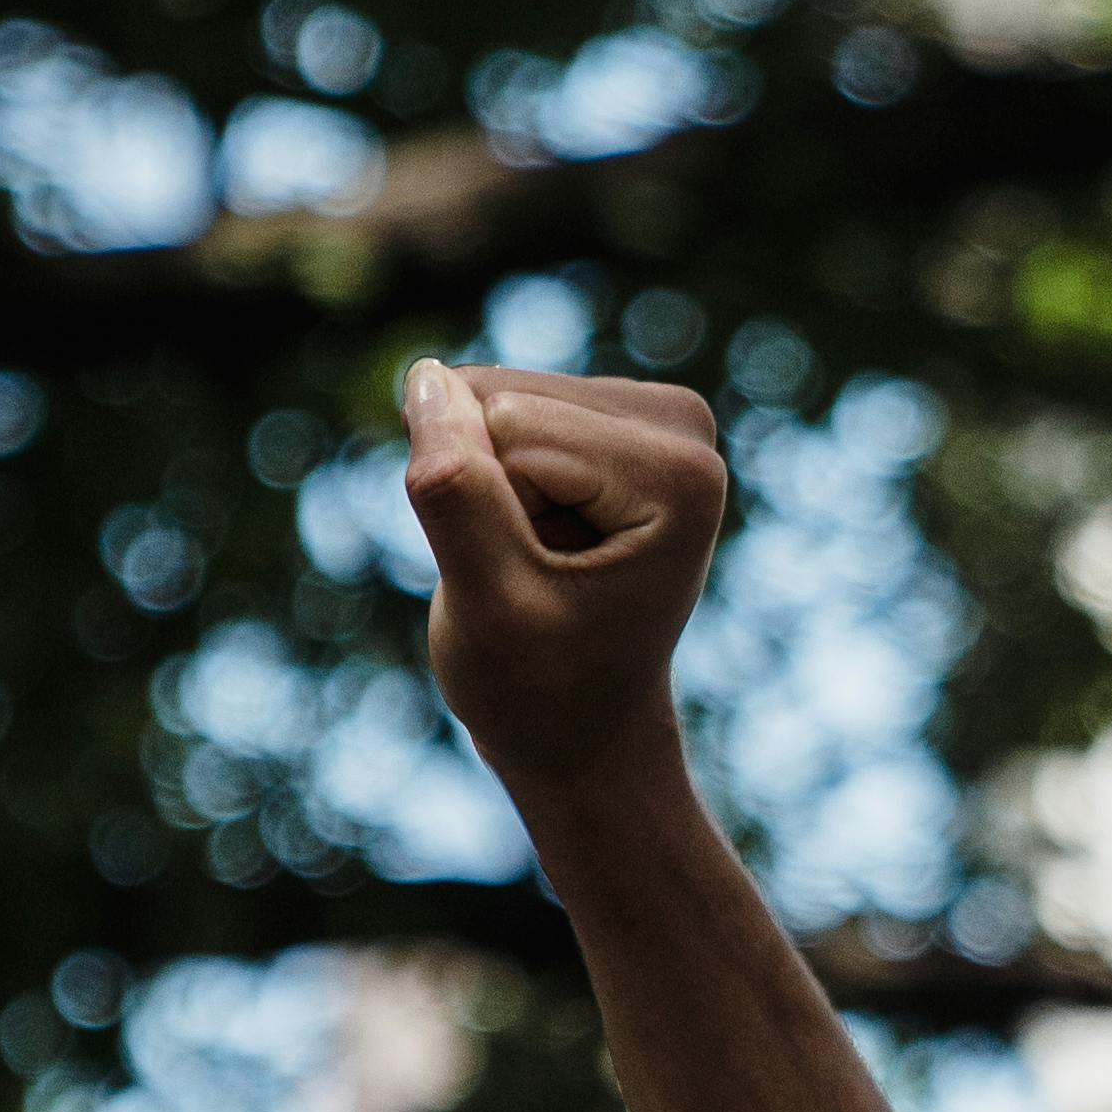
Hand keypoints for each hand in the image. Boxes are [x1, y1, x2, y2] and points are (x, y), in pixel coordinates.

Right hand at [401, 359, 725, 814]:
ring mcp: (653, 414)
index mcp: (680, 473)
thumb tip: (426, 377)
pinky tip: (541, 536)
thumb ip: (456, 491)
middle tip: (535, 574)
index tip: (541, 585)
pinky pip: (490, 405)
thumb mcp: (487, 605)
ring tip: (540, 559)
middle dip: (493, 492)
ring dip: (491, 486)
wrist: (585, 734)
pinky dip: (495, 476)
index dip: (494, 516)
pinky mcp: (611, 412)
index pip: (510, 429)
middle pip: (503, 400)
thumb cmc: (539, 690)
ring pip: (489, 397)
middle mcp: (685, 426)